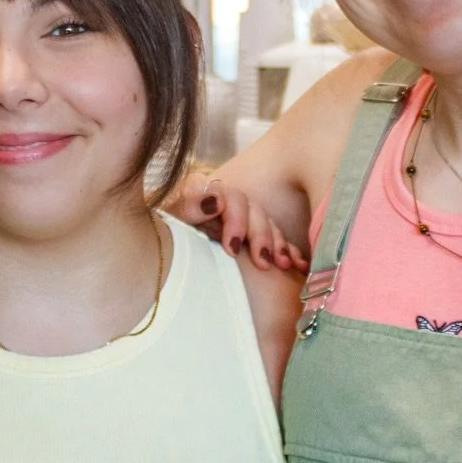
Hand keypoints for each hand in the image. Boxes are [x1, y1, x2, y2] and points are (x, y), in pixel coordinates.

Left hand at [167, 169, 307, 272]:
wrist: (163, 267)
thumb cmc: (165, 245)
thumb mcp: (172, 225)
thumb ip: (189, 207)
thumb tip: (216, 200)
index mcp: (202, 196)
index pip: (225, 194)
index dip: (234, 218)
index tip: (233, 247)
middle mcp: (224, 204)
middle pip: (251, 208)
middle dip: (258, 234)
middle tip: (260, 261)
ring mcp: (240, 221)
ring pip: (266, 223)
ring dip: (276, 243)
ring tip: (280, 264)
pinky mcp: (253, 240)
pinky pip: (278, 240)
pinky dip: (290, 251)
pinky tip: (298, 264)